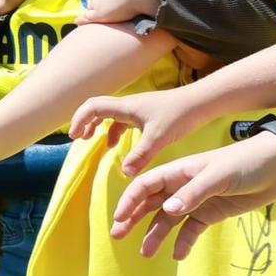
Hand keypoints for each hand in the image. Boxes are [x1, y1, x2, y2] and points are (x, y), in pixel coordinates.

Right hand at [69, 82, 218, 176]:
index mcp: (126, 107)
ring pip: (108, 114)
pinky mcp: (145, 113)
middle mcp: (128, 105)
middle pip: (96, 108)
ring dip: (97, 126)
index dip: (79, 120)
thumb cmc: (180, 115)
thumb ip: (140, 155)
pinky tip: (116, 145)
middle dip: (83, 121)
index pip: (92, 107)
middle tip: (77, 137)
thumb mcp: (159, 138)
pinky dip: (113, 131)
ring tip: (91, 140)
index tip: (74, 136)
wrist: (200, 102)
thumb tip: (124, 172)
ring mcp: (136, 108)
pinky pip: (121, 120)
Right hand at [110, 131, 275, 257]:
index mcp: (178, 172)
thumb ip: (193, 193)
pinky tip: (177, 255)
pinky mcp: (211, 213)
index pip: (146, 185)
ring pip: (168, 220)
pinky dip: (183, 242)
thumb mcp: (218, 176)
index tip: (119, 217)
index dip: (130, 200)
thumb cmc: (245, 162)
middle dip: (133, 219)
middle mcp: (182, 187)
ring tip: (146, 253)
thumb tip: (167, 210)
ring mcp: (196, 201)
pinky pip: (191, 230)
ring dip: (155, 235)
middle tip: (118, 235)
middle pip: (150, 203)